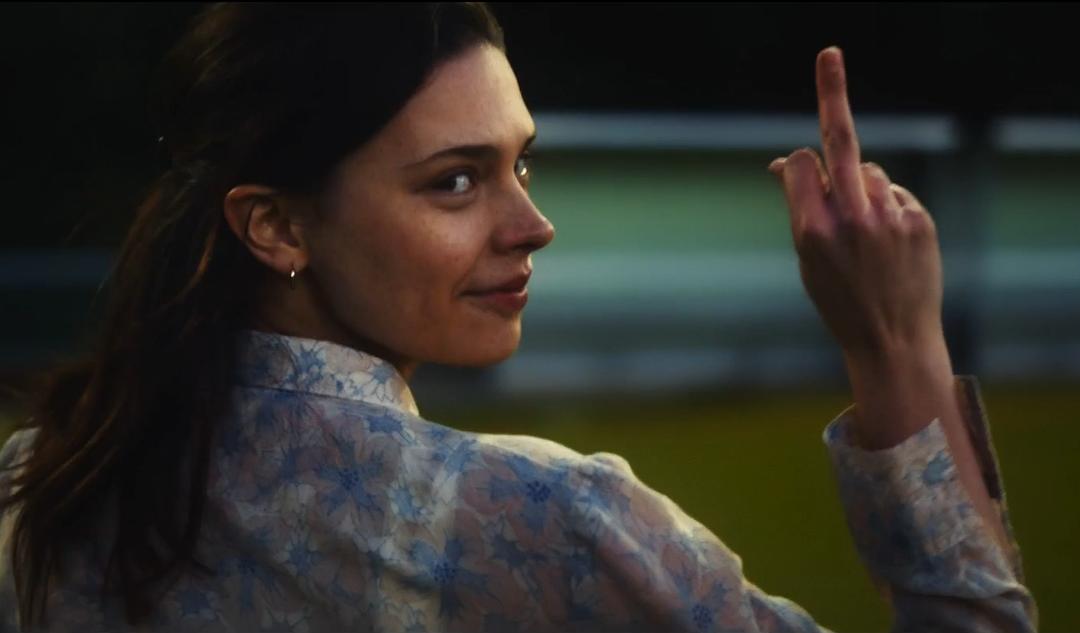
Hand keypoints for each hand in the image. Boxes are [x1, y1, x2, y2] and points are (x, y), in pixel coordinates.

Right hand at [769, 47, 945, 365]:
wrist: (891, 339)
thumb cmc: (838, 299)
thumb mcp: (805, 258)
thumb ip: (799, 206)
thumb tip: (785, 162)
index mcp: (811, 230)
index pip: (801, 162)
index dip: (797, 163)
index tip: (792, 168)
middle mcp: (851, 219)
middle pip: (839, 140)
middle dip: (832, 93)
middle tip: (829, 54)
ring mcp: (889, 218)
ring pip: (869, 172)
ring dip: (861, 189)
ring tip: (866, 236)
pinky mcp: (919, 220)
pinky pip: (895, 192)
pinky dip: (888, 207)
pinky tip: (889, 244)